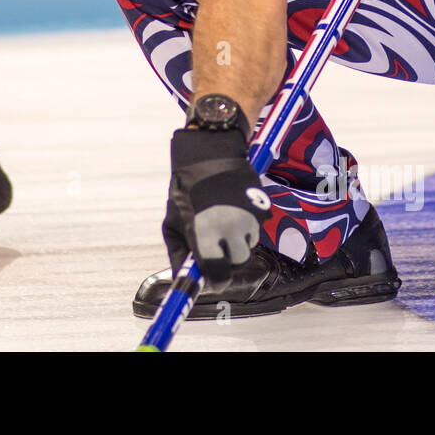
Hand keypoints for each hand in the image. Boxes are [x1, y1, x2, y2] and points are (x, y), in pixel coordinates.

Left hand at [162, 126, 270, 288]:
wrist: (210, 153)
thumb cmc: (186, 189)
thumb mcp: (173, 222)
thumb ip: (179, 253)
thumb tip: (185, 278)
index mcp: (205, 234)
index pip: (217, 277)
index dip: (214, 280)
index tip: (209, 278)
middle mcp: (230, 229)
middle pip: (237, 265)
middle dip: (227, 259)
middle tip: (214, 242)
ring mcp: (249, 219)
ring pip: (248, 247)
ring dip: (236, 241)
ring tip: (221, 218)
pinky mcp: (261, 209)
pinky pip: (255, 230)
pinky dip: (246, 226)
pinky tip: (233, 208)